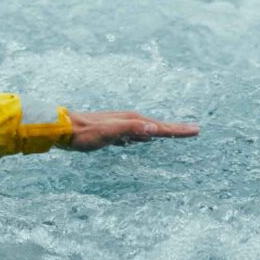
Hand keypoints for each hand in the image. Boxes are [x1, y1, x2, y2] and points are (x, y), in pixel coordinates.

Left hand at [19, 108, 198, 152]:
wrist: (63, 129)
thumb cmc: (85, 133)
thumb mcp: (109, 133)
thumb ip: (131, 129)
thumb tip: (154, 128)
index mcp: (132, 121)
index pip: (160, 127)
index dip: (178, 130)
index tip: (197, 130)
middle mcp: (128, 120)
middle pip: (157, 126)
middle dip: (175, 129)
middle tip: (194, 130)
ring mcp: (121, 125)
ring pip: (147, 129)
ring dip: (162, 131)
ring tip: (175, 133)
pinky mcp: (113, 132)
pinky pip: (136, 134)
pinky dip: (146, 135)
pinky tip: (144, 138)